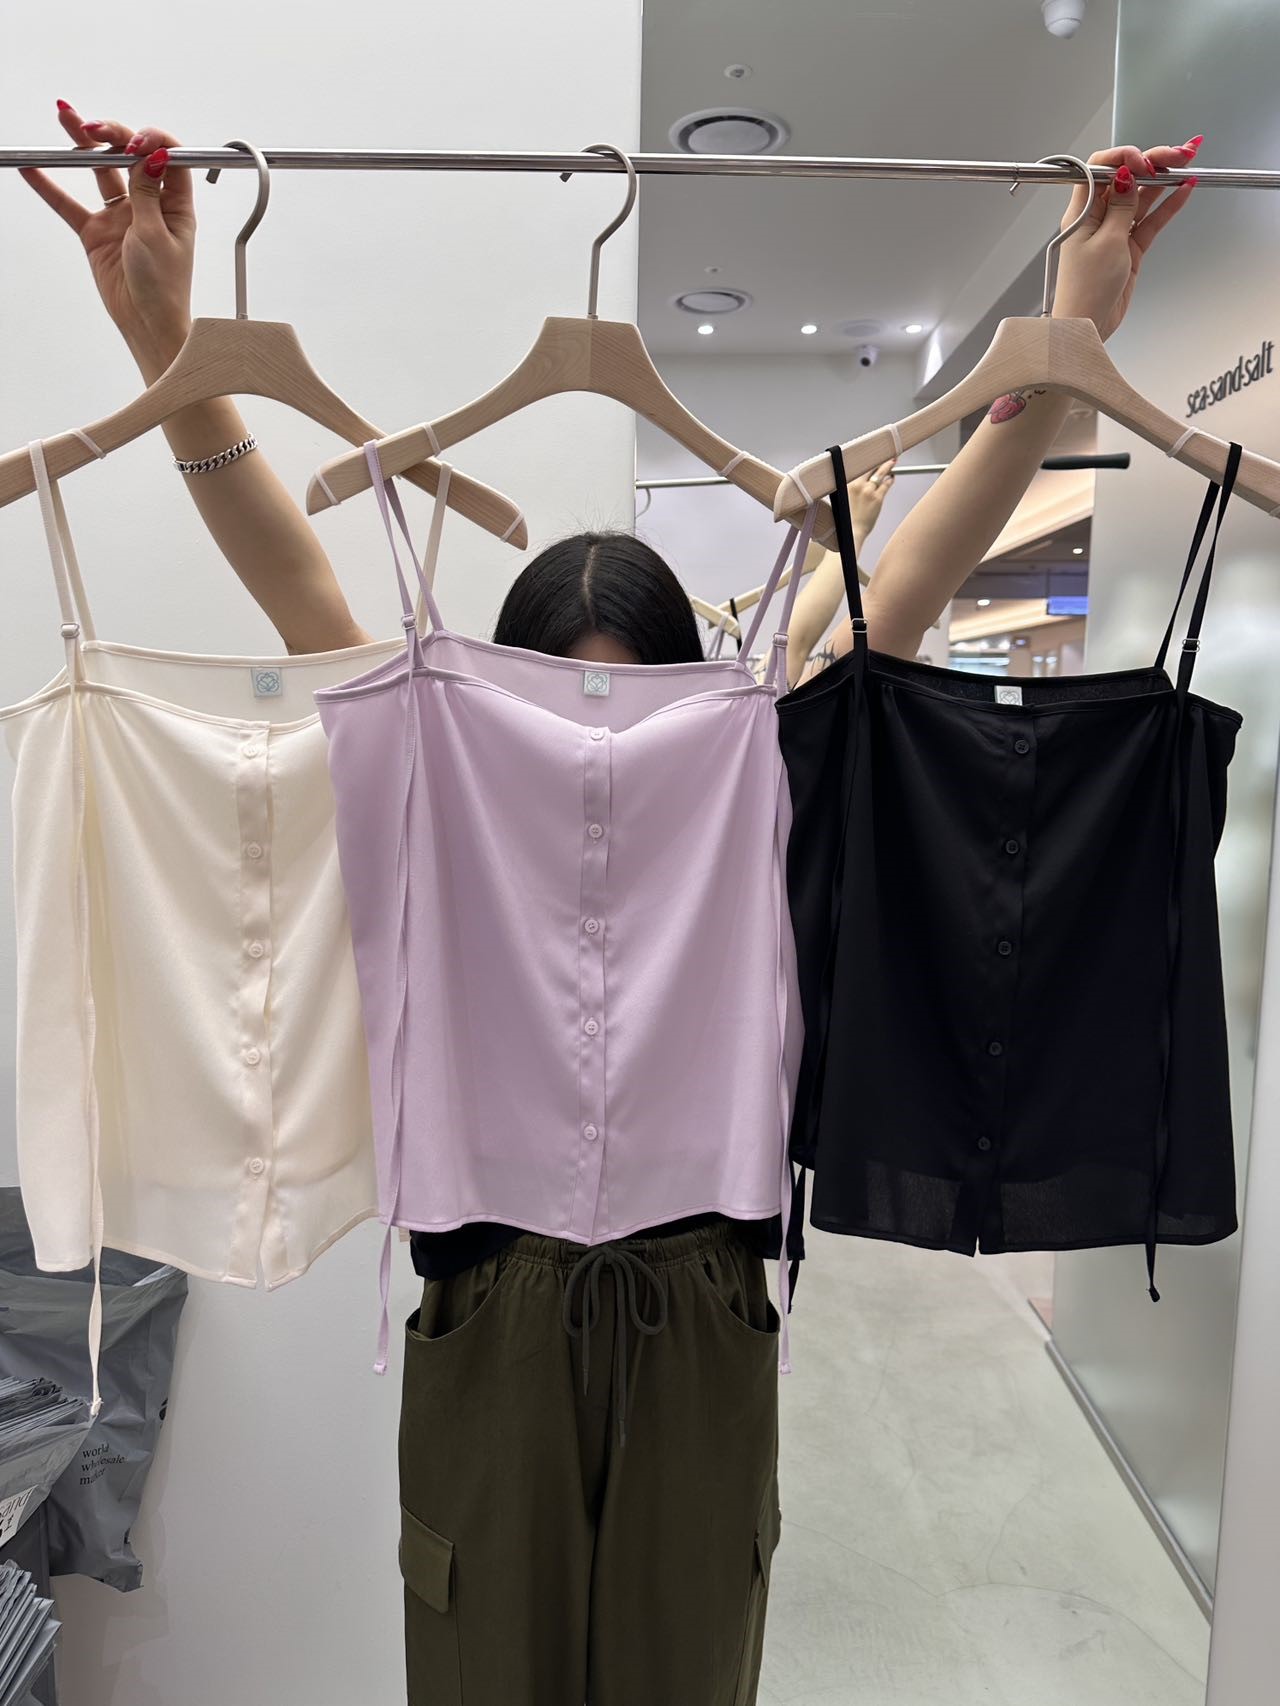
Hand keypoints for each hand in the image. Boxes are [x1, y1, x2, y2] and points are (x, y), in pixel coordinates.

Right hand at [20, 102, 194, 379]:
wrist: (146, 323)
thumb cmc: (164, 287)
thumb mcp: (157, 235)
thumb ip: (146, 193)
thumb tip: (149, 155)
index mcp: (175, 204)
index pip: (167, 158)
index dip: (152, 141)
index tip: (136, 142)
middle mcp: (148, 204)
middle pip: (130, 157)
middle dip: (114, 135)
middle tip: (95, 127)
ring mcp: (121, 216)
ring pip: (99, 171)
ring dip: (83, 144)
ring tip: (66, 116)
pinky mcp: (96, 232)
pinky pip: (70, 204)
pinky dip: (51, 187)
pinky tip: (33, 169)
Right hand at [847, 459, 895, 533]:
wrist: (851, 531)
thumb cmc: (845, 519)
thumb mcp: (842, 499)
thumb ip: (850, 488)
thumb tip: (857, 482)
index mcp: (847, 484)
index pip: (859, 467)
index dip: (866, 461)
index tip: (870, 457)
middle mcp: (857, 485)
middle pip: (870, 467)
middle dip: (879, 460)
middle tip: (886, 456)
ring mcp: (868, 491)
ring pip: (880, 473)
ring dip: (888, 466)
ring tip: (893, 461)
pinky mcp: (877, 498)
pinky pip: (886, 484)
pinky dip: (890, 480)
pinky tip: (892, 478)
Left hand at [1051, 136, 1199, 340]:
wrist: (1086, 325)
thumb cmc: (1085, 289)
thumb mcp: (1107, 242)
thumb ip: (1122, 207)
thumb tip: (1127, 175)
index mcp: (1082, 211)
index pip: (1101, 168)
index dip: (1124, 157)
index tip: (1144, 161)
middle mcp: (1097, 217)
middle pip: (1126, 178)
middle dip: (1152, 162)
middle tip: (1179, 154)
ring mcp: (1114, 230)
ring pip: (1142, 196)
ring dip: (1164, 179)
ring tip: (1187, 162)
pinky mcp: (1129, 246)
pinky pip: (1150, 219)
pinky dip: (1167, 205)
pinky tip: (1184, 189)